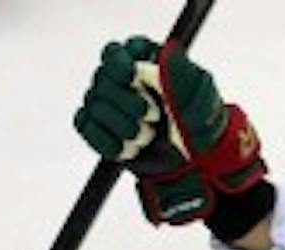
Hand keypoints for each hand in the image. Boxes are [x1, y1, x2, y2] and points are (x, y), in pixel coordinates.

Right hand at [74, 36, 266, 225]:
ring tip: (147, 137)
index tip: (133, 77)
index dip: (119, 65)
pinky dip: (106, 140)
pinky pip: (85, 126)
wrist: (193, 163)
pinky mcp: (99, 127)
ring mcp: (108, 104)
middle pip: (101, 78)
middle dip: (126, 102)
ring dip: (122, 125)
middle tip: (153, 117)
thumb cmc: (199, 124)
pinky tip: (129, 149)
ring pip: (93, 104)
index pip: (114, 52)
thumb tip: (166, 50)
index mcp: (144, 62)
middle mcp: (121, 80)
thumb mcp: (199, 97)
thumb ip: (181, 72)